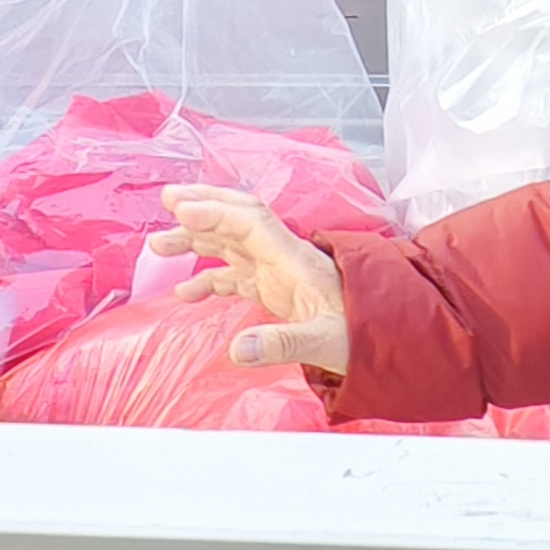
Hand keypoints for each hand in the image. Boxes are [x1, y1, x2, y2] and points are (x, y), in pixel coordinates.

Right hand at [148, 185, 349, 384]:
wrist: (390, 338)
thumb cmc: (363, 335)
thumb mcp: (324, 343)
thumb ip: (281, 344)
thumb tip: (238, 349)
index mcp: (294, 260)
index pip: (249, 222)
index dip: (215, 212)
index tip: (181, 210)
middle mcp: (283, 257)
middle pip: (237, 219)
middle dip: (202, 205)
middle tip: (167, 199)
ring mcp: (278, 272)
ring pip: (230, 244)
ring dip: (196, 239)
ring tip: (159, 245)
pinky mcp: (276, 290)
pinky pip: (235, 275)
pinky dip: (208, 277)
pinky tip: (186, 292)